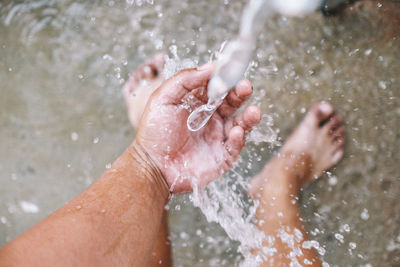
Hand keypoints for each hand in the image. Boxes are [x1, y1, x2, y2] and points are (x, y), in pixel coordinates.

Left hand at [134, 63, 260, 192]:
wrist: (152, 166)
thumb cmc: (154, 133)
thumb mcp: (163, 98)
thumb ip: (185, 80)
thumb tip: (209, 66)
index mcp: (197, 103)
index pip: (217, 87)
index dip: (225, 78)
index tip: (231, 71)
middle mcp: (210, 118)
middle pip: (232, 102)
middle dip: (241, 93)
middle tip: (245, 87)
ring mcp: (218, 137)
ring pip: (240, 123)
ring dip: (249, 116)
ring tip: (254, 111)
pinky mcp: (222, 156)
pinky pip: (235, 145)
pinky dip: (239, 138)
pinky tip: (236, 131)